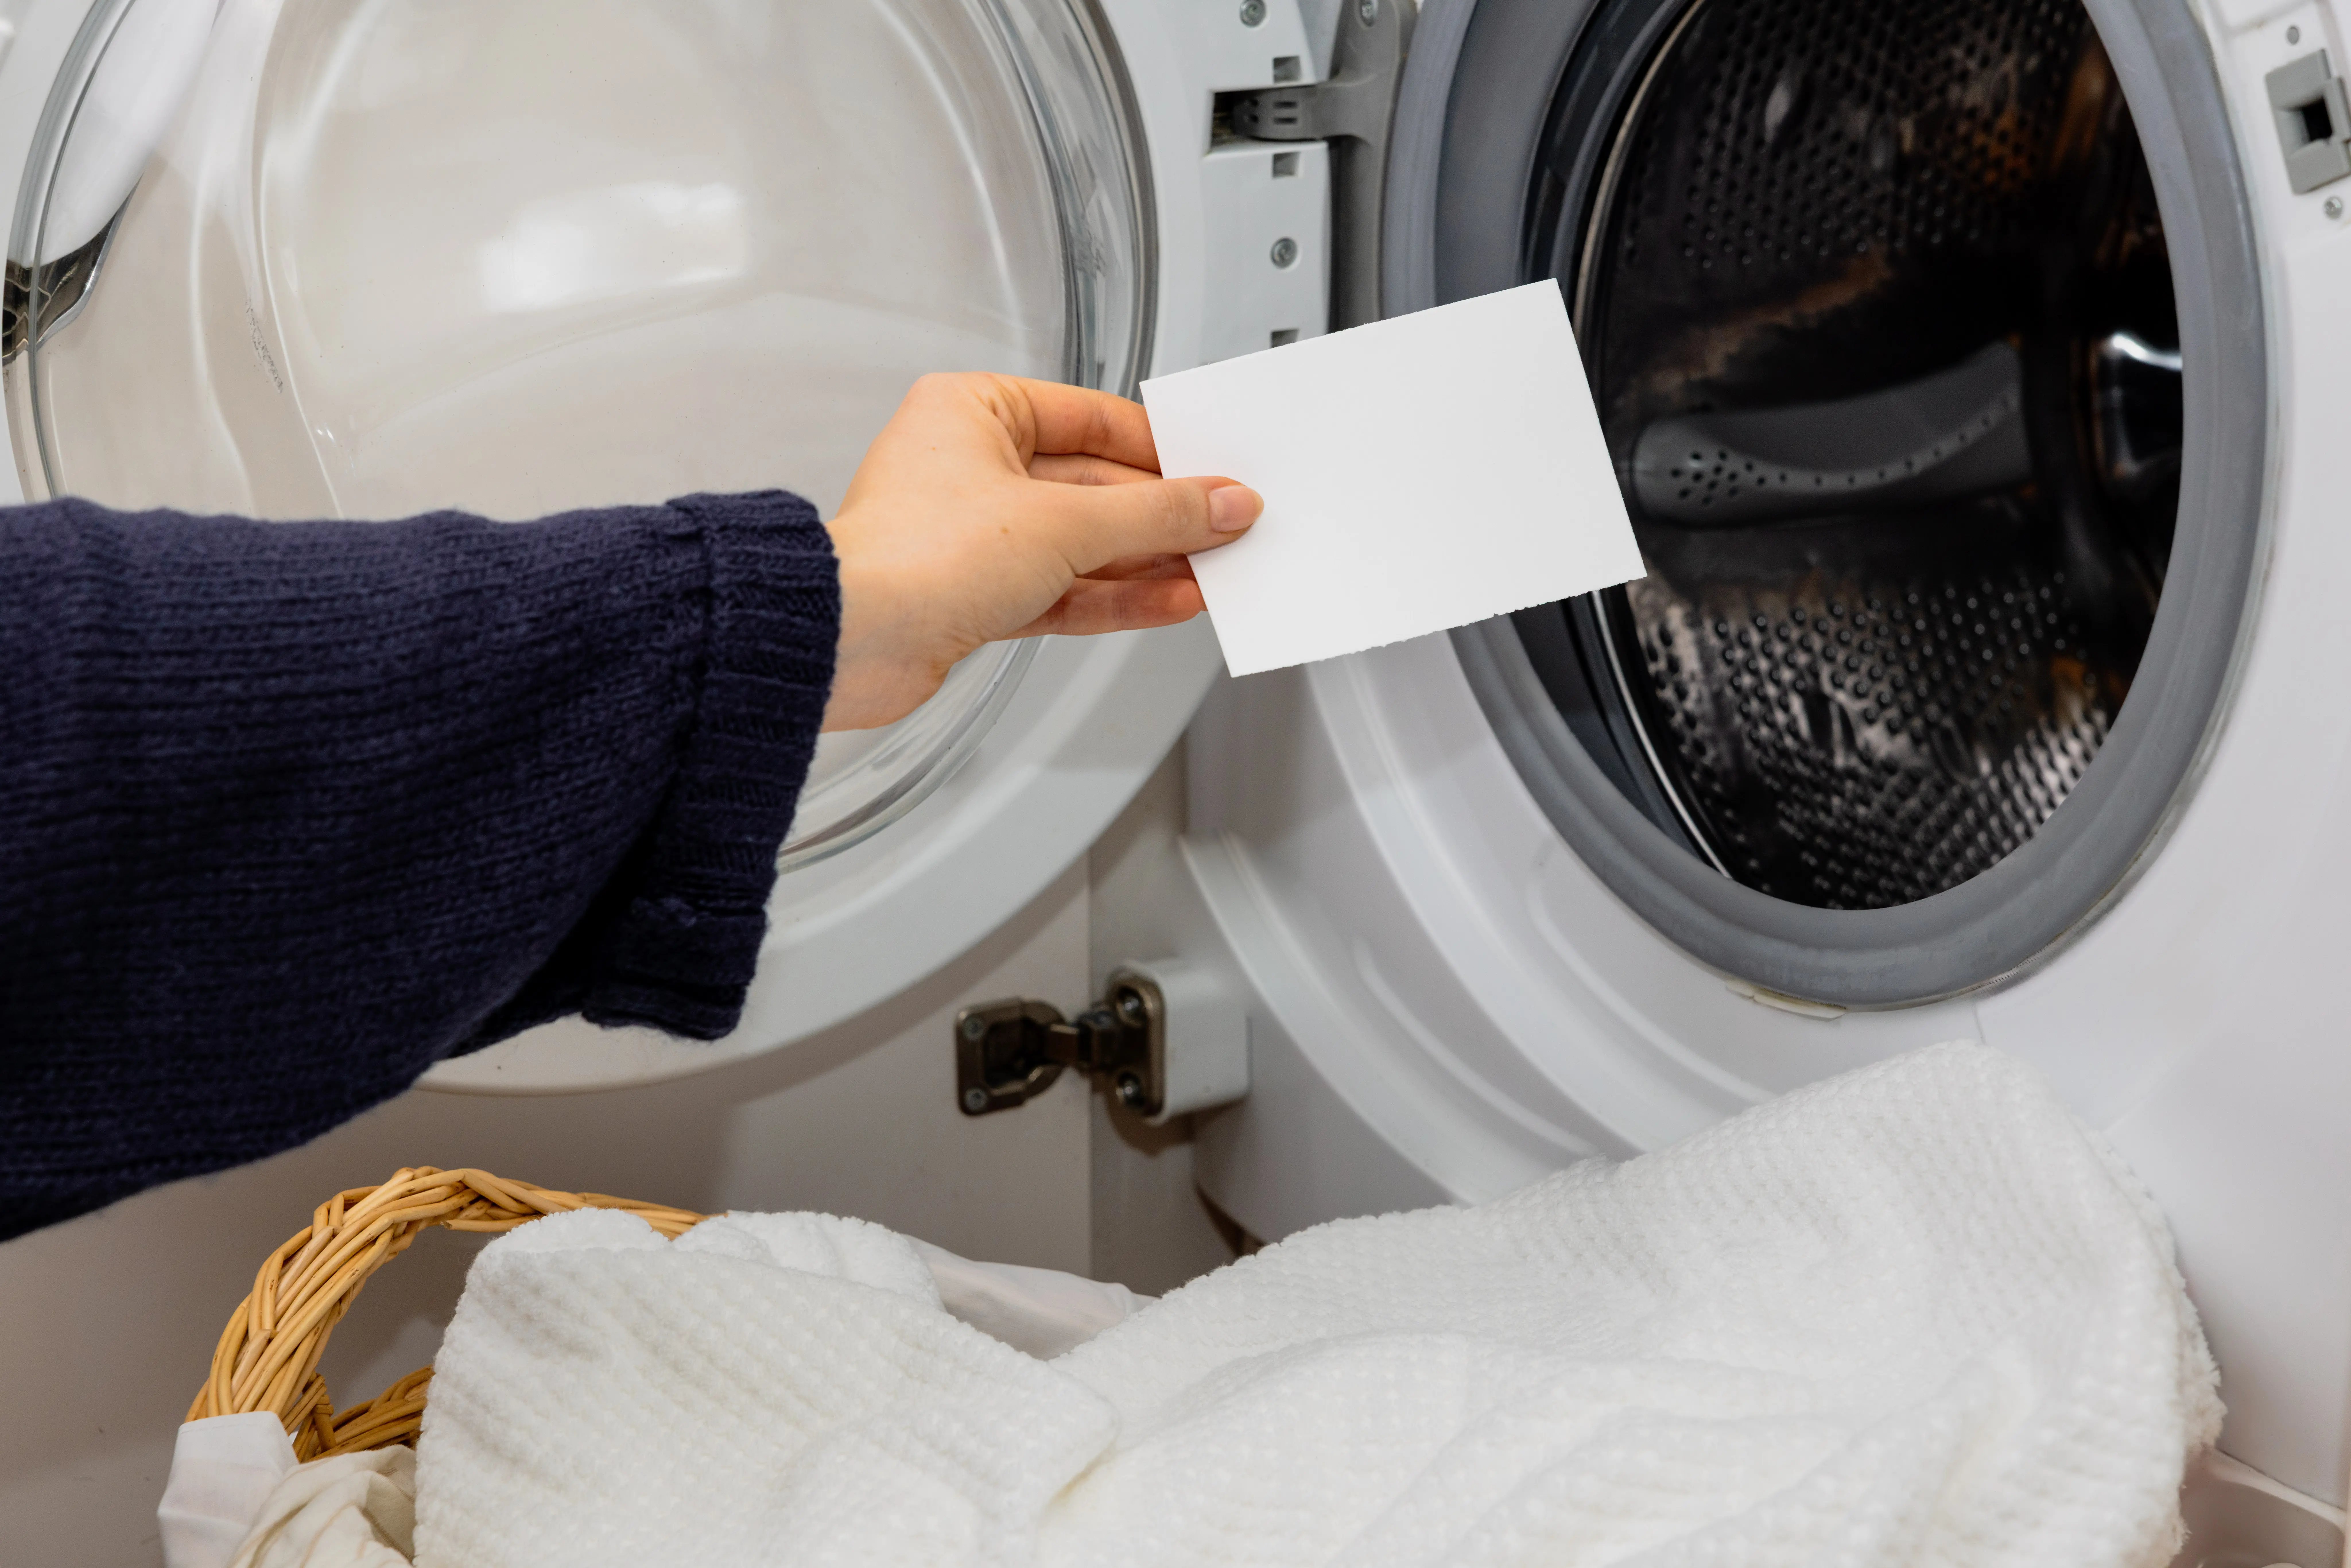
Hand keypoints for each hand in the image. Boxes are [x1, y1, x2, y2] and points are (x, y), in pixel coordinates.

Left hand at [821, 373, 1259, 731]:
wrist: (851, 641)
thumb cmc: (914, 557)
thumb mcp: (1064, 522)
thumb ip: (1155, 514)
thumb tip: (1220, 503)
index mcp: (973, 410)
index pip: (1093, 418)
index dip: (1162, 450)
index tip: (1214, 474)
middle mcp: (969, 465)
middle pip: (1093, 484)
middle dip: (1161, 515)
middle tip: (1225, 528)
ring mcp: (973, 533)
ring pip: (1082, 543)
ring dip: (1148, 561)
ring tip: (1210, 570)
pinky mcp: (977, 593)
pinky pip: (1064, 587)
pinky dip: (1116, 596)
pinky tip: (1169, 599)